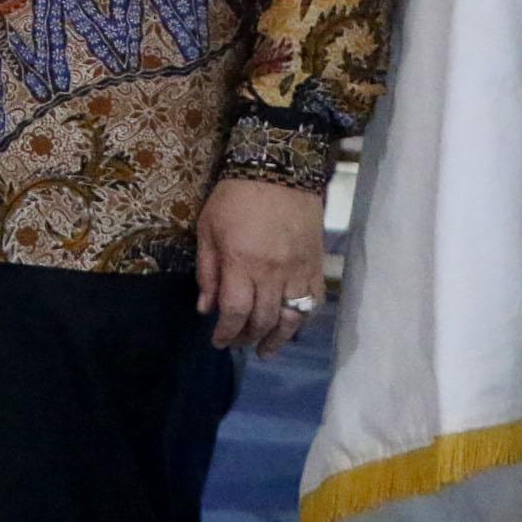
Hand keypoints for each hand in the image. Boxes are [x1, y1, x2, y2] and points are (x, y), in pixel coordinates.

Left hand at [197, 178, 326, 357]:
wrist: (279, 172)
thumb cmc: (234, 199)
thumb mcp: (207, 229)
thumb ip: (207, 271)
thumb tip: (205, 309)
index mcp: (241, 263)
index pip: (234, 312)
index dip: (226, 332)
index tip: (218, 342)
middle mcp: (272, 273)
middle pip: (262, 320)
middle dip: (247, 337)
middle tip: (237, 344)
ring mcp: (298, 271)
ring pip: (291, 318)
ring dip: (277, 339)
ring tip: (264, 350)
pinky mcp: (316, 266)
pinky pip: (313, 303)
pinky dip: (302, 320)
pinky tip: (290, 327)